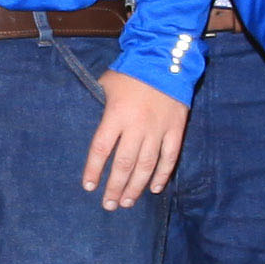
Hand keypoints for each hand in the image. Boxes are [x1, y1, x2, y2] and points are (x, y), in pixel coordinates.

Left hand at [80, 69, 188, 209]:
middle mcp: (136, 126)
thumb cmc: (132, 71)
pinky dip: (162, 175)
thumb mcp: (107, 83)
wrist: (166, 58)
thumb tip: (91, 121)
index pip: (101, 149)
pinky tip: (154, 188)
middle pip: (123, 164)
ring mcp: (158, 130)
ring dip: (135, 187)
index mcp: (116, 115)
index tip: (89, 187)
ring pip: (146, 166)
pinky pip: (169, 158)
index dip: (93, 170)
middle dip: (114, 188)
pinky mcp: (175, 129)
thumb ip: (99, 103)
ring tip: (127, 202)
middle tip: (109, 205)